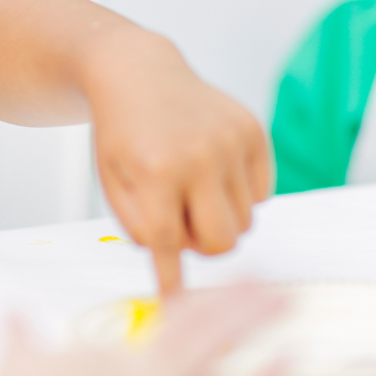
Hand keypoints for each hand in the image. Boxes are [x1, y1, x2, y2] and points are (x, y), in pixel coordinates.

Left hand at [87, 32, 271, 294]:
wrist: (137, 73)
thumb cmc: (123, 134)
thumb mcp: (113, 183)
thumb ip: (140, 230)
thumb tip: (173, 280)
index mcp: (156, 170)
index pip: (168, 244)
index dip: (169, 276)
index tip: (174, 301)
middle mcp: (199, 155)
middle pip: (220, 242)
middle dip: (201, 245)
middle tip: (182, 224)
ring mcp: (230, 140)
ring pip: (244, 221)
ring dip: (219, 217)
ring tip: (190, 188)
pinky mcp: (253, 130)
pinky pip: (263, 193)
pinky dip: (240, 193)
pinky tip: (211, 167)